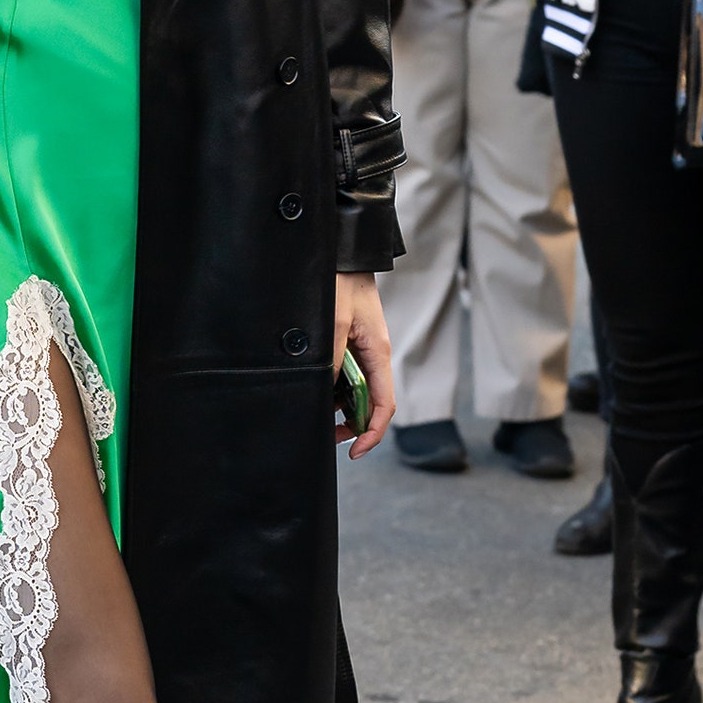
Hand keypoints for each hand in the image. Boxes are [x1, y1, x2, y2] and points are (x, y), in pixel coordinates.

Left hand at [333, 272, 393, 458]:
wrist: (342, 252)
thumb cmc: (341, 282)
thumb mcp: (334, 322)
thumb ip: (331, 358)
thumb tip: (326, 392)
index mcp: (378, 352)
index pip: (385, 404)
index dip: (373, 432)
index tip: (355, 450)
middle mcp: (373, 355)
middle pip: (371, 402)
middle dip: (354, 424)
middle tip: (329, 437)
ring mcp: (361, 349)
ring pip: (357, 390)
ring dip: (341, 407)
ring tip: (319, 416)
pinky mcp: (349, 342)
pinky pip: (345, 373)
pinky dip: (333, 388)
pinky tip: (317, 391)